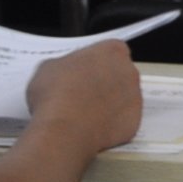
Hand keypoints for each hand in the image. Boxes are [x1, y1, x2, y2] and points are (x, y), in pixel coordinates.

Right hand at [27, 42, 142, 154]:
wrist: (63, 131)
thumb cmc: (56, 96)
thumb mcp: (47, 68)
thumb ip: (64, 64)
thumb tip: (63, 72)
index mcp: (112, 51)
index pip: (109, 50)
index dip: (93, 62)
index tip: (81, 71)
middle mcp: (130, 72)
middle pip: (119, 74)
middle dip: (103, 81)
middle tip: (80, 92)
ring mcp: (135, 99)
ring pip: (122, 98)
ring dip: (108, 103)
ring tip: (82, 113)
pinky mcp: (134, 123)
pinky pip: (122, 121)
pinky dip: (109, 124)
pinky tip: (90, 127)